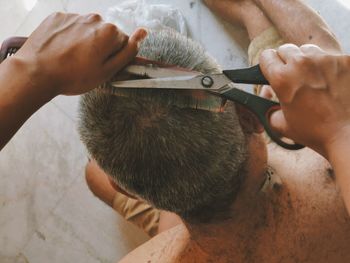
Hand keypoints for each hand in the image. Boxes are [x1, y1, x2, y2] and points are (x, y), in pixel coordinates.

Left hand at [14, 12, 146, 95]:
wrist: (37, 72)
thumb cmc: (74, 76)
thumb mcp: (107, 71)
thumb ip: (128, 52)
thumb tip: (142, 33)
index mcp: (109, 32)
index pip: (123, 42)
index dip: (114, 56)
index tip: (102, 66)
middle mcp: (94, 18)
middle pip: (105, 33)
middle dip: (100, 47)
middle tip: (86, 64)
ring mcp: (74, 16)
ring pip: (88, 29)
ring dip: (85, 41)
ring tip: (72, 58)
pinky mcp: (58, 17)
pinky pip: (71, 26)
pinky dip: (69, 36)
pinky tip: (62, 50)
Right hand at [260, 44, 349, 156]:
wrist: (347, 136)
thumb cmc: (314, 132)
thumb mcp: (280, 124)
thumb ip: (269, 109)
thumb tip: (269, 101)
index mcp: (282, 78)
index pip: (266, 56)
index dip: (268, 65)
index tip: (272, 70)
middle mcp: (302, 63)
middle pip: (286, 49)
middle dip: (286, 62)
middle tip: (293, 78)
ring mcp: (326, 59)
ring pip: (308, 50)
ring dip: (307, 61)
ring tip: (313, 80)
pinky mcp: (346, 61)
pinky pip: (330, 57)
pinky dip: (328, 67)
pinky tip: (331, 83)